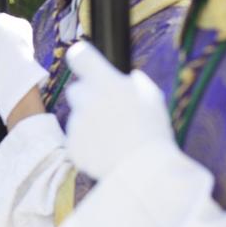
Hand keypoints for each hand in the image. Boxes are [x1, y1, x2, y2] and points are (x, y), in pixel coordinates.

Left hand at [62, 42, 174, 179]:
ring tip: (114, 140)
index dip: (80, 57)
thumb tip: (129, 79)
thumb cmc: (153, 131)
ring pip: (77, 119)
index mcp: (106, 82)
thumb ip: (135, 84)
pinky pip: (77, 141)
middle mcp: (86, 98)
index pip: (80, 56)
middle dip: (87, 98)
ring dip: (89, 125)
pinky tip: (107, 153)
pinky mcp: (72, 145)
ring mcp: (76, 123)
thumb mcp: (152, 98)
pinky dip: (88, 146)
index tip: (81, 59)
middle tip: (107, 113)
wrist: (144, 170)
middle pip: (76, 90)